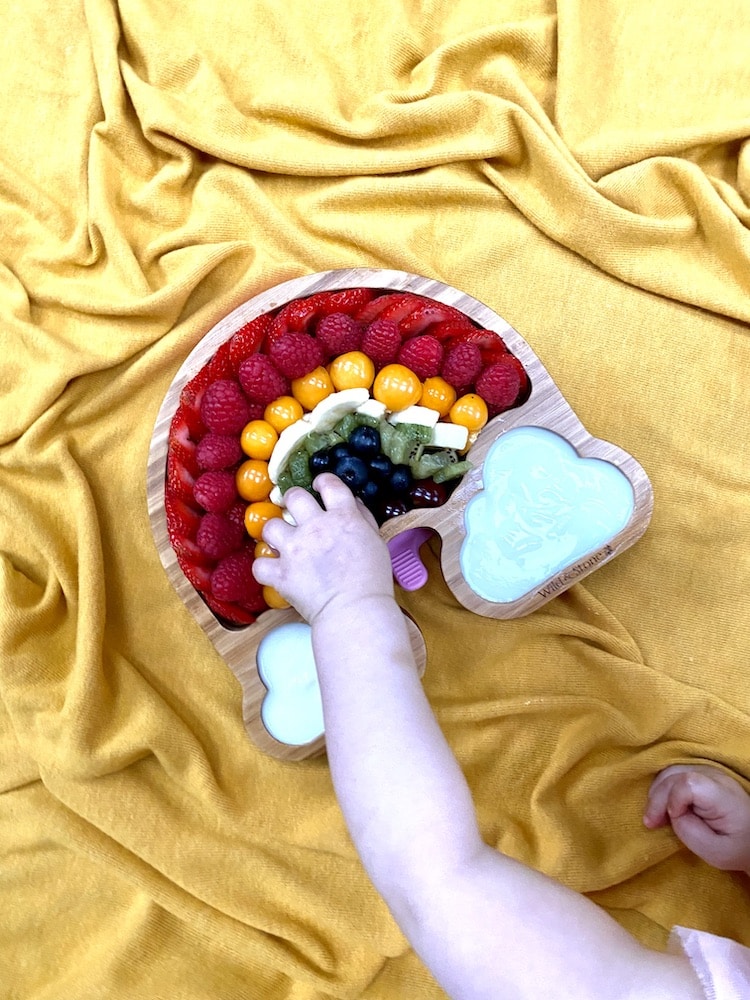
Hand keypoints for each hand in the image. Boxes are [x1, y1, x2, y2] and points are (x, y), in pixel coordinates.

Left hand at [252, 474, 393, 623]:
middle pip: (294, 497)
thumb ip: (363, 519)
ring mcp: (295, 550)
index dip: (323, 480)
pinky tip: (273, 570)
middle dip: (291, 499)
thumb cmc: (372, 581)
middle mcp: (316, 527)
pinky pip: (260, 564)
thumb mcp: (376, 541)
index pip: (330, 484)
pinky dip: (265, 567)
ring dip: (274, 532)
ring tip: (280, 541)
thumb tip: (351, 503)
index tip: (319, 484)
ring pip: (270, 526)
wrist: (356, 611)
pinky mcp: (281, 574)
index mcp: (343, 518)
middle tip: (292, 507)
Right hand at [643, 764, 749, 872]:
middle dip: (658, 798)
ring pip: (670, 771)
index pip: (690, 783)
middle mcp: (714, 777)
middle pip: (675, 775)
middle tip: (651, 823)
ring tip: (653, 816)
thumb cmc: (736, 847)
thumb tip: (670, 814)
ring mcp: (706, 772)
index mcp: (723, 796)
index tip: (670, 820)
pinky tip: (660, 806)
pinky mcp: (700, 774)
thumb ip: (690, 832)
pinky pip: (673, 773)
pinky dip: (661, 788)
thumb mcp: (716, 852)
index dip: (673, 799)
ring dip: (656, 792)